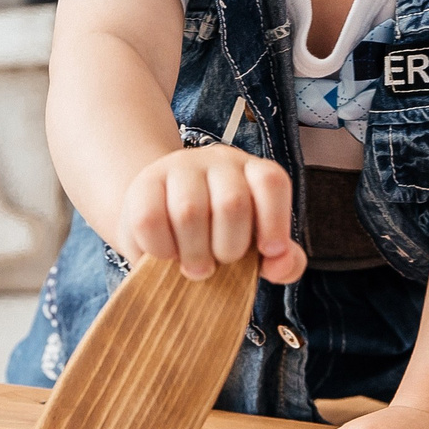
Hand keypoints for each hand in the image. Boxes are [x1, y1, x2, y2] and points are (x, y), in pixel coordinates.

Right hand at [116, 144, 303, 284]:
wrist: (165, 215)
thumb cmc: (219, 234)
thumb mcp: (255, 246)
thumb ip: (283, 261)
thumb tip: (282, 262)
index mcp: (253, 172)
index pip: (271, 182)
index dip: (275, 220)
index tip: (268, 251)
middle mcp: (219, 161)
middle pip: (231, 203)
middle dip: (228, 248)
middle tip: (219, 265)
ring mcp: (179, 167)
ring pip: (189, 212)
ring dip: (194, 254)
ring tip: (194, 268)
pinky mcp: (144, 184)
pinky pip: (150, 220)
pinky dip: (161, 249)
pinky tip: (167, 255)